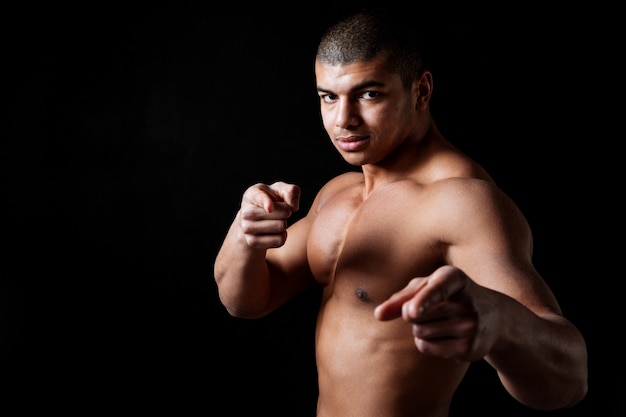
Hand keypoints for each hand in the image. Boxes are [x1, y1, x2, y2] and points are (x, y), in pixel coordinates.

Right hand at [239, 181, 300, 248]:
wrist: (254, 219)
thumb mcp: (281, 190)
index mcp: (252, 194)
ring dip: (284, 223)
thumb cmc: (271, 200)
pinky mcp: (252, 242)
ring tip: (276, 220)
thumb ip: (291, 191)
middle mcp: (246, 212)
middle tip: (281, 211)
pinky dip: (283, 235)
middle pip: (280, 213)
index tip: (270, 208)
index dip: (266, 202)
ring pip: (281, 227)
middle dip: (287, 211)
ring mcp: (246, 228)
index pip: (259, 198)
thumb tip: (294, 207)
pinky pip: (279, 240)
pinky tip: (275, 231)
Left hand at [374, 265, 499, 361]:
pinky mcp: (468, 349)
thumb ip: (401, 298)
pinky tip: (446, 335)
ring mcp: (470, 327)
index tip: (412, 311)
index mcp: (454, 278)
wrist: (494, 318)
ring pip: (419, 332)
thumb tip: (378, 315)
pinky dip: (427, 343)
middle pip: (414, 314)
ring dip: (421, 329)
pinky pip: (426, 348)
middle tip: (436, 308)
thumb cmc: (449, 296)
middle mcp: (465, 301)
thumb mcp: (428, 287)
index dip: (423, 300)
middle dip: (414, 313)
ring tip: (444, 321)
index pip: (437, 289)